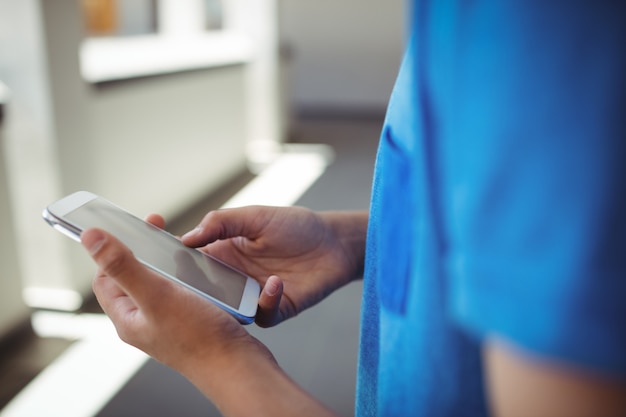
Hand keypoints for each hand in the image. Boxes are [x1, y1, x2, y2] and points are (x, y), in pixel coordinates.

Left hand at [83, 228, 273, 374]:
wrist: (238, 365)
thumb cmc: (199, 339)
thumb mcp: (156, 295)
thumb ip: (123, 266)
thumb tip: (91, 239)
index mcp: (128, 317)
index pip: (106, 278)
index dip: (112, 251)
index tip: (129, 228)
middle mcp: (146, 321)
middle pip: (135, 277)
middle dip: (145, 251)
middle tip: (158, 230)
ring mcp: (170, 322)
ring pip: (162, 283)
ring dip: (170, 263)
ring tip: (183, 250)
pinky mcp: (193, 320)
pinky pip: (185, 291)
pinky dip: (191, 276)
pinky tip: (204, 271)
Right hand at [178, 206, 367, 326]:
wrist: (333, 242)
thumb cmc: (294, 225)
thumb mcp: (255, 216)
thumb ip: (221, 222)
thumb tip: (186, 238)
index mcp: (221, 253)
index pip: (187, 261)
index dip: (168, 262)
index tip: (152, 259)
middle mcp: (232, 278)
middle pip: (200, 291)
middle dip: (189, 291)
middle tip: (185, 287)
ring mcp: (251, 296)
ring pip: (225, 311)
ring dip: (224, 305)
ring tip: (227, 290)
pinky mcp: (274, 309)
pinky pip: (261, 316)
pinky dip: (266, 302)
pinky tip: (276, 282)